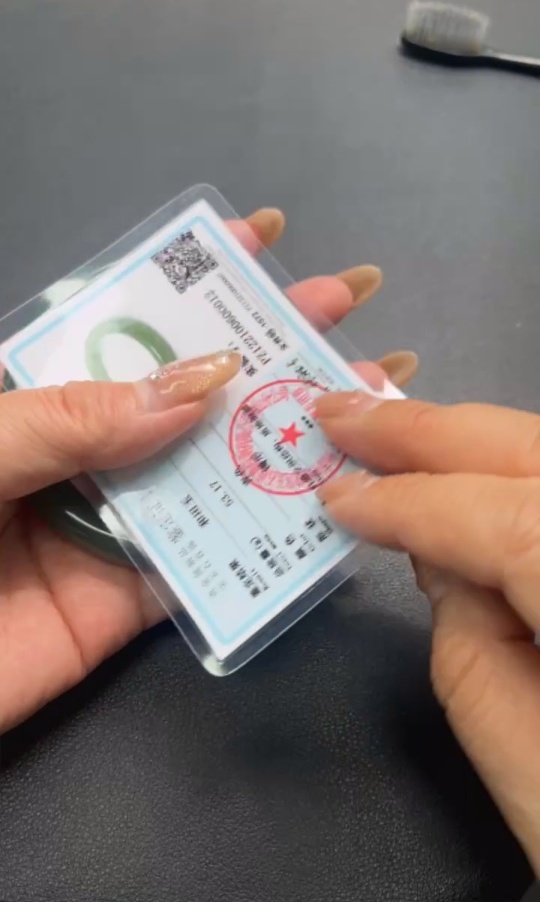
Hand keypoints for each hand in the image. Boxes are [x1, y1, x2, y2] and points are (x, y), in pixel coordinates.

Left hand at [0, 208, 416, 733]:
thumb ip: (77, 417)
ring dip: (284, 437)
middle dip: (266, 344)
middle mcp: (80, 452)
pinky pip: (201, 567)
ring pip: (208, 474)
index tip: (262, 232)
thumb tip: (205, 381)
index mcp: (33, 400)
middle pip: (185, 393)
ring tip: (368, 393)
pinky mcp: (122, 603)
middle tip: (348, 299)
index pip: (124, 325)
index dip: (190, 277)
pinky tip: (329, 500)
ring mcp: (106, 525)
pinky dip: (264, 538)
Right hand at [316, 390, 539, 871]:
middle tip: (341, 410)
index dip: (405, 501)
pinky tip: (464, 463)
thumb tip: (430, 544)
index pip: (496, 516)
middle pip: (531, 449)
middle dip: (427, 430)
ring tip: (389, 429)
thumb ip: (464, 631)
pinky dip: (511, 467)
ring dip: (469, 437)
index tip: (336, 496)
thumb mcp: (523, 754)